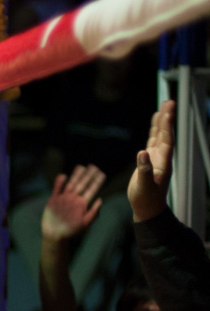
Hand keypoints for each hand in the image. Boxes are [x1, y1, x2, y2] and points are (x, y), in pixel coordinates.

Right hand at [41, 164, 105, 240]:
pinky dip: (59, 182)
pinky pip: (57, 188)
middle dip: (88, 175)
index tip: (102, 173)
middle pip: (82, 184)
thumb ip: (93, 213)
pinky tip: (63, 175)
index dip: (96, 181)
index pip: (91, 190)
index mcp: (83, 204)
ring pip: (71, 184)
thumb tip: (100, 200)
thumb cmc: (71, 231)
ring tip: (80, 167)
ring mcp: (64, 198)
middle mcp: (74, 199)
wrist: (55, 235)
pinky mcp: (54, 199)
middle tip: (93, 166)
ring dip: (75, 175)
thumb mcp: (85, 224)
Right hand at [128, 100, 174, 221]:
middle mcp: (162, 157)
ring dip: (162, 122)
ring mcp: (156, 158)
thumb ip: (144, 169)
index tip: (167, 111)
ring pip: (160, 136)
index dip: (167, 126)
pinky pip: (152, 142)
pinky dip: (154, 131)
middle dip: (167, 118)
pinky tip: (155, 124)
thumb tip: (141, 153)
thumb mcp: (143, 185)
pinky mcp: (149, 161)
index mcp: (163, 162)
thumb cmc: (146, 199)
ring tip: (164, 107)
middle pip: (165, 134)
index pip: (166, 140)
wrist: (148, 208)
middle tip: (169, 102)